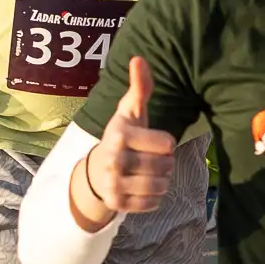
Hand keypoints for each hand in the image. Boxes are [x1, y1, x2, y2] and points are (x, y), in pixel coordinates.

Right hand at [72, 57, 177, 229]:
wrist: (97, 171)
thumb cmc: (122, 137)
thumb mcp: (130, 112)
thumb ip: (140, 87)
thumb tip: (139, 58)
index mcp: (120, 135)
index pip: (167, 144)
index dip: (165, 143)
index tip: (150, 141)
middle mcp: (114, 160)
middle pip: (167, 166)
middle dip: (164, 163)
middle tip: (148, 158)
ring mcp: (113, 184)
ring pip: (162, 186)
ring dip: (160, 180)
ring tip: (145, 172)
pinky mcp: (117, 204)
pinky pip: (153, 204)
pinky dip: (153, 197)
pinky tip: (140, 187)